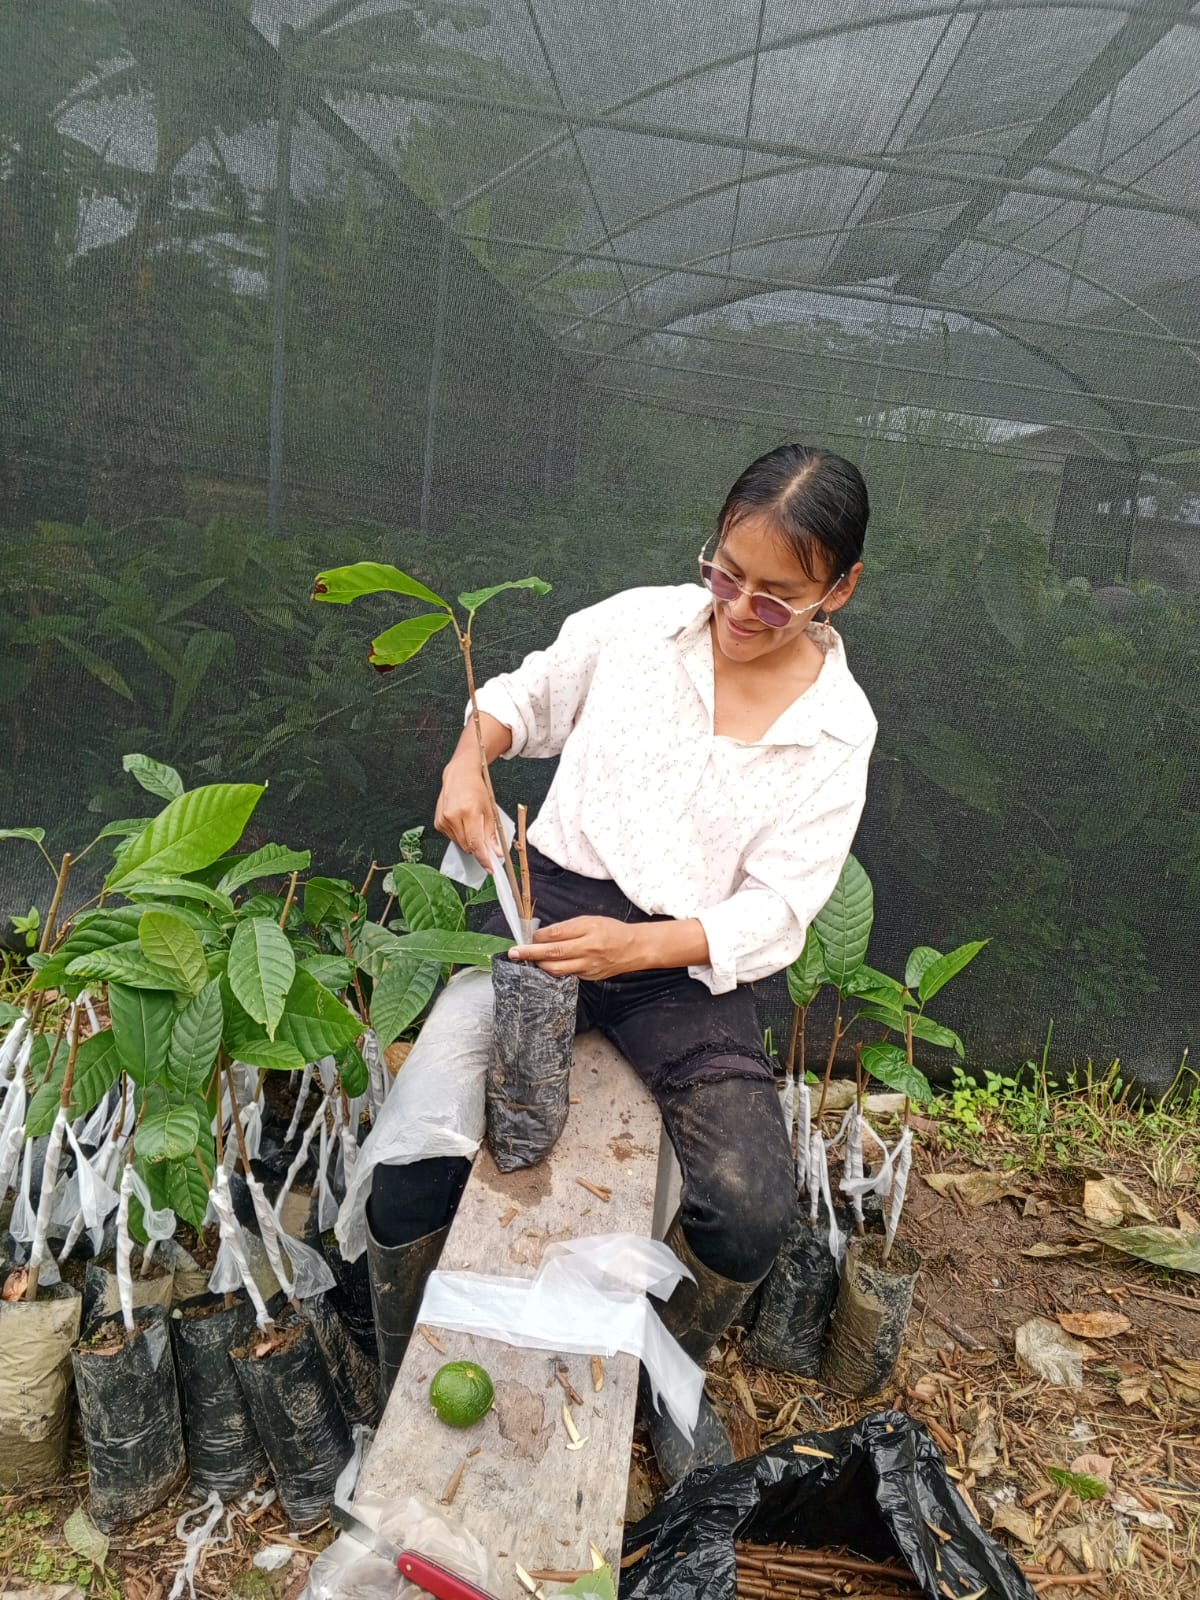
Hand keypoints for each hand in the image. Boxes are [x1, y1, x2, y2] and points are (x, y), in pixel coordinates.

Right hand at [434, 758, 500, 872]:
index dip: (483, 858)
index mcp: (468, 812)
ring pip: (460, 844)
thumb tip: (497, 853)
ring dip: (469, 842)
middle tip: (487, 845)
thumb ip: (492, 834)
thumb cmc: (476, 790)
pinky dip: (460, 836)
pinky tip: (463, 823)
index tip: (491, 868)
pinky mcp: (438, 823)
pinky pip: (452, 838)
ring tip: (473, 826)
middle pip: (468, 846)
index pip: (476, 843)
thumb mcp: (489, 810)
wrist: (459, 776)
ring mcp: (443, 821)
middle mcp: (453, 817)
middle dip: (478, 849)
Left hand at [508, 916, 647, 979]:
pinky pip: (566, 975)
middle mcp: (587, 952)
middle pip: (553, 955)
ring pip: (557, 970)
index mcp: (588, 933)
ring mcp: (588, 968)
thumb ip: (566, 928)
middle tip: (514, 953)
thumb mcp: (589, 921)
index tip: (524, 938)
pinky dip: (553, 971)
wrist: (635, 948)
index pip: (557, 936)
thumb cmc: (611, 930)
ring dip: (539, 965)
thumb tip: (542, 935)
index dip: (537, 938)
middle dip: (530, 954)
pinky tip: (545, 966)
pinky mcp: (589, 978)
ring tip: (527, 960)